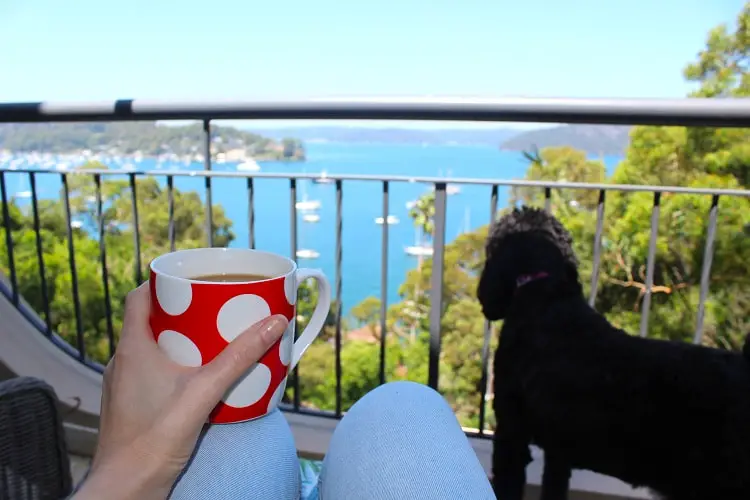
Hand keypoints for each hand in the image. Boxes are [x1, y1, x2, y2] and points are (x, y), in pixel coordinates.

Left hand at [74, 283, 287, 499]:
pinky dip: (175, 366)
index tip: (192, 281)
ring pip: (152, 348)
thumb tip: (275, 323)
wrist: (125, 490)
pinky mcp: (131, 405)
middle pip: (150, 321)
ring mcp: (124, 385)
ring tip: (213, 342)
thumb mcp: (204, 392)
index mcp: (132, 348)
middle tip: (214, 310)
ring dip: (180, 341)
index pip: (138, 297)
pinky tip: (200, 379)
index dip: (162, 283)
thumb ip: (239, 358)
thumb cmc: (153, 441)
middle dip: (183, 312)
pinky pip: (152, 373)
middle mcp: (122, 362)